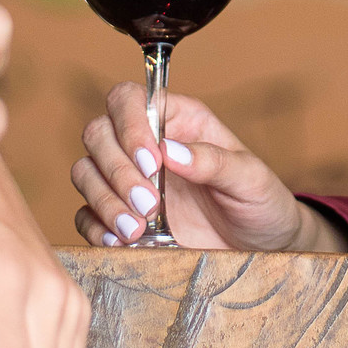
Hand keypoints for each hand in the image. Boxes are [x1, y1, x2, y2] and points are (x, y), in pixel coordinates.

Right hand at [72, 82, 345, 253]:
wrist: (262, 248)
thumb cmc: (260, 202)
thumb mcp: (251, 179)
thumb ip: (213, 161)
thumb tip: (170, 150)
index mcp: (178, 120)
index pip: (129, 99)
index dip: (129, 124)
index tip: (152, 162)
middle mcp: (147, 145)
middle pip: (98, 134)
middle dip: (117, 170)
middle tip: (150, 204)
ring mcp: (130, 182)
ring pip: (86, 172)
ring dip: (104, 200)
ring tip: (137, 230)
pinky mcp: (122, 217)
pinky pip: (86, 214)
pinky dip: (95, 226)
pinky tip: (118, 241)